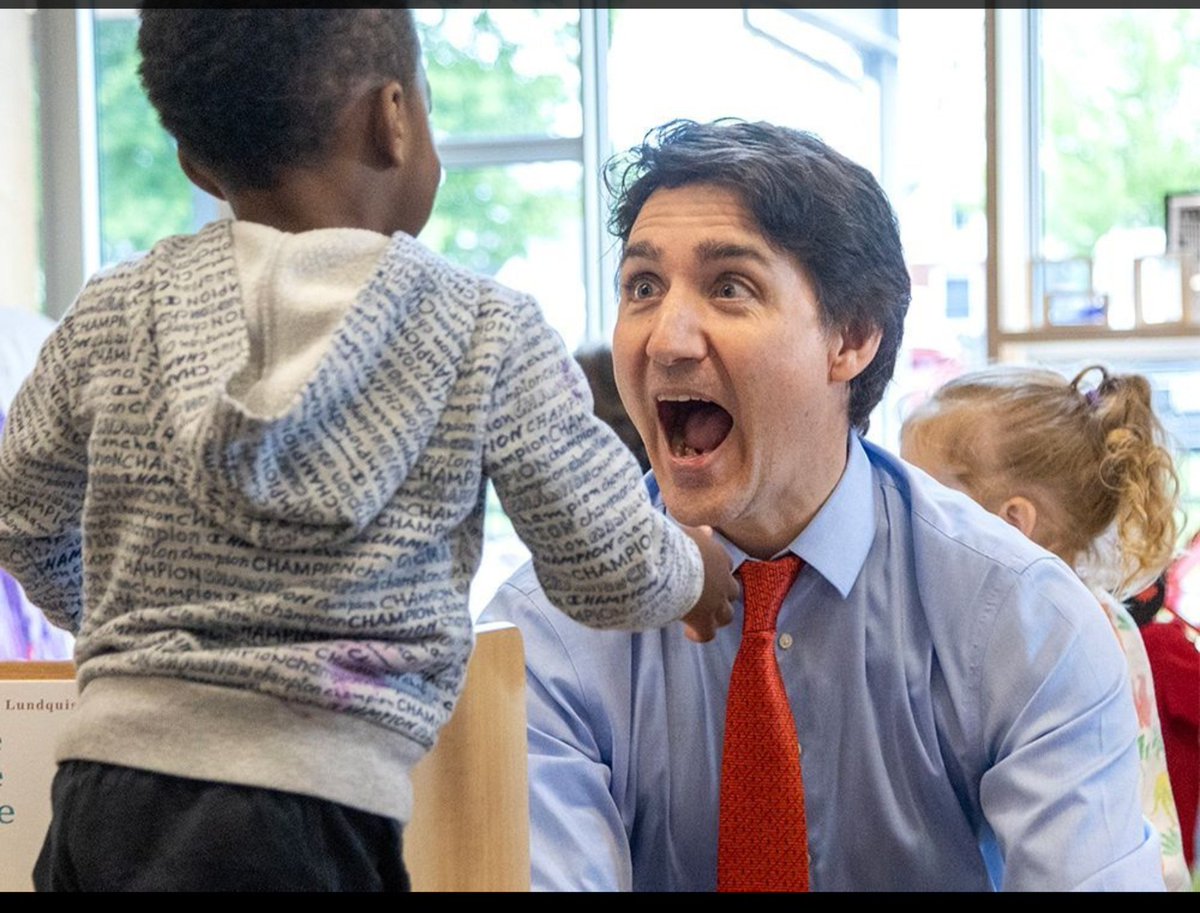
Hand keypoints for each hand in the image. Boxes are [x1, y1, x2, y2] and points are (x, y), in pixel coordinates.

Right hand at [678, 524, 737, 642]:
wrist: (664, 565)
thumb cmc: (670, 545)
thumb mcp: (686, 532)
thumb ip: (699, 534)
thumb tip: (707, 529)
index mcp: (718, 556)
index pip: (726, 566)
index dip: (717, 572)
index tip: (705, 575)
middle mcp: (722, 580)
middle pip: (732, 591)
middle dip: (722, 595)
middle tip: (706, 597)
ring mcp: (716, 602)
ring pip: (727, 615)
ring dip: (716, 616)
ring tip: (701, 617)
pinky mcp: (704, 620)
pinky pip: (707, 634)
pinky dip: (699, 634)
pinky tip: (688, 632)